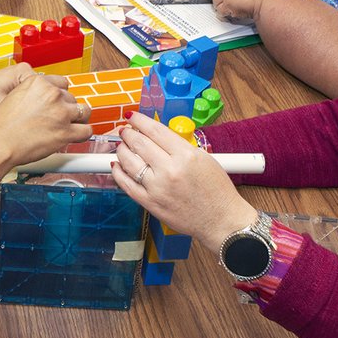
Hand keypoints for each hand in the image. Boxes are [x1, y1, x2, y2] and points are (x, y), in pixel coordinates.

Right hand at [0, 73, 93, 167]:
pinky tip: (75, 136)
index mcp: (39, 82)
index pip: (61, 85)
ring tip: (70, 126)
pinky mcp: (65, 132)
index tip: (56, 105)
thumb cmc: (1, 125)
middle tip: (57, 120)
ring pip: (83, 111)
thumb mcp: (15, 97)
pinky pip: (86, 130)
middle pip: (71, 98)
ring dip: (78, 119)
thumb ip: (34, 96)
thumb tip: (45, 103)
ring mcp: (61, 113)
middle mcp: (52, 94)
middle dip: (66, 109)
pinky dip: (83, 133)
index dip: (59, 97)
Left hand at [109, 113, 256, 251]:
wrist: (220, 219)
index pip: (155, 130)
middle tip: (125, 131)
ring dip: (121, 150)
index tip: (132, 117)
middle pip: (139, 143)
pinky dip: (118, 173)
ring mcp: (158, 188)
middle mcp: (170, 170)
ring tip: (122, 146)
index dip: (139, 120)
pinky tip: (117, 165)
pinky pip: (126, 185)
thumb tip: (157, 135)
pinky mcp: (150, 203)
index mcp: (186, 155)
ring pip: (128, 161)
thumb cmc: (216, 191)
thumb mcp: (204, 158)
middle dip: (128, 133)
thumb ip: (179, 145)